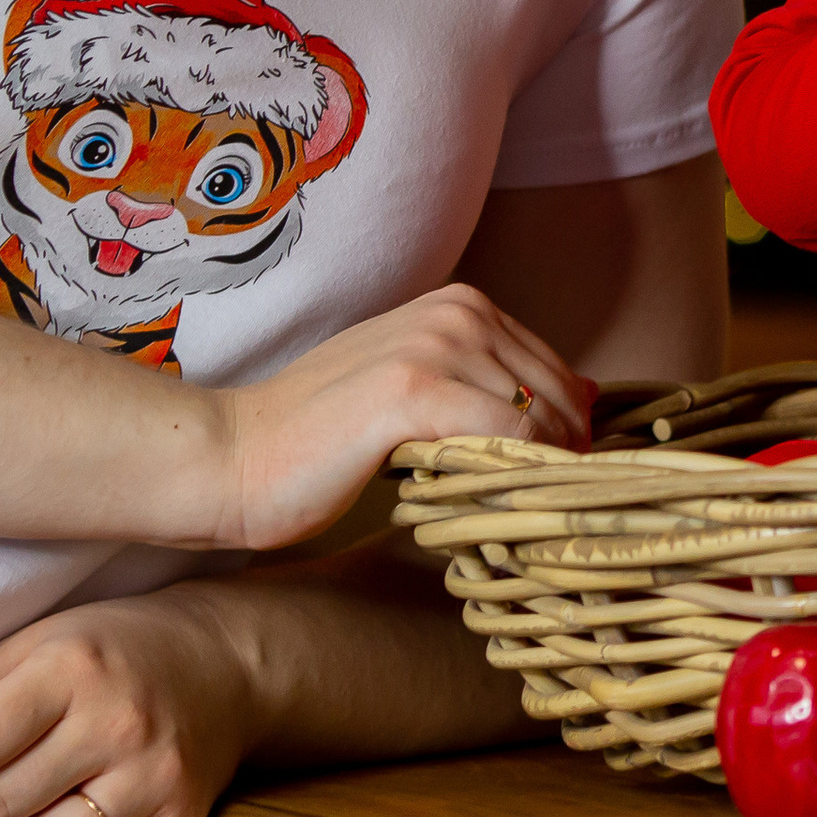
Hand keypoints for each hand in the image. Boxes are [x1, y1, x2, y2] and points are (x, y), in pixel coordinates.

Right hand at [209, 283, 591, 551]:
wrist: (234, 456)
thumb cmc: (321, 438)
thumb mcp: (418, 392)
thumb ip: (485, 388)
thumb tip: (582, 401)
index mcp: (459, 305)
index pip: (550, 367)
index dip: (566, 425)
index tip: (569, 476)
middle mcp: (456, 313)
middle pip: (553, 389)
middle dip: (568, 447)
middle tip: (565, 502)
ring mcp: (435, 347)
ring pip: (536, 413)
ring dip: (551, 466)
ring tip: (543, 511)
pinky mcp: (413, 392)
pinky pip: (505, 434)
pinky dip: (523, 470)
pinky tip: (514, 503)